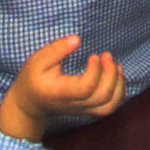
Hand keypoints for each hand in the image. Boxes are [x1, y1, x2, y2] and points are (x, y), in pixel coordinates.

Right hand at [0, 34, 125, 140]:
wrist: (30, 104)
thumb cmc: (33, 79)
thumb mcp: (37, 61)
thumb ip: (56, 50)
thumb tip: (77, 39)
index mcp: (60, 92)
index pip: (85, 89)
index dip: (95, 71)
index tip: (93, 55)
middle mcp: (73, 104)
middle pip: (102, 97)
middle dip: (111, 74)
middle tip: (107, 55)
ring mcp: (82, 109)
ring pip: (109, 105)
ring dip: (118, 84)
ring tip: (115, 65)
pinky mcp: (88, 109)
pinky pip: (109, 107)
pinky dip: (119, 92)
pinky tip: (116, 75)